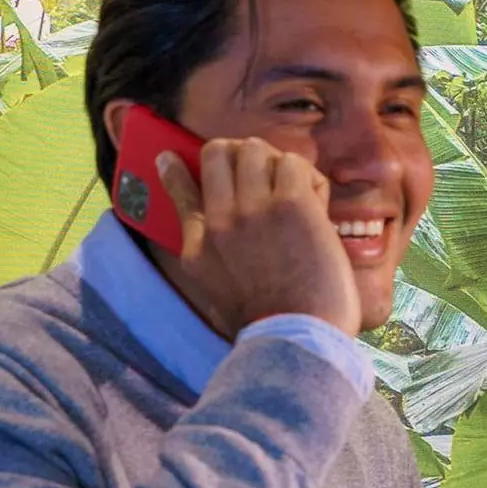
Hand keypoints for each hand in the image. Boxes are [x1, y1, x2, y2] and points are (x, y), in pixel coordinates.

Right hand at [154, 137, 361, 337]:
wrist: (296, 338)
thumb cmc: (269, 324)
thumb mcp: (217, 291)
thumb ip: (208, 255)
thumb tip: (210, 233)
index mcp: (198, 246)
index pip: (178, 192)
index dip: (175, 170)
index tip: (170, 158)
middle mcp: (219, 221)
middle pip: (217, 152)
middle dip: (241, 155)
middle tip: (263, 174)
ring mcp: (253, 208)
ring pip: (255, 149)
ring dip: (278, 164)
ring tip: (295, 192)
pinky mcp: (292, 204)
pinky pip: (294, 164)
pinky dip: (309, 178)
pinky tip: (317, 204)